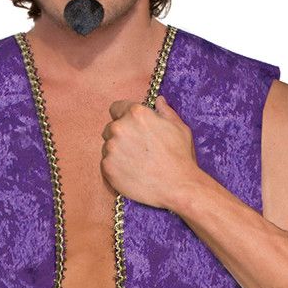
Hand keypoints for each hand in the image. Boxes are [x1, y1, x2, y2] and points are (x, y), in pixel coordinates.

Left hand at [100, 94, 199, 209]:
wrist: (178, 186)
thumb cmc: (180, 156)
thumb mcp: (179, 127)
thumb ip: (165, 111)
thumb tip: (158, 100)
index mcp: (135, 113)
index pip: (116, 108)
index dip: (124, 116)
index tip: (132, 127)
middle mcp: (119, 128)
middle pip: (110, 128)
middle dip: (121, 135)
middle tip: (138, 148)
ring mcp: (111, 148)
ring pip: (108, 146)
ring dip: (118, 152)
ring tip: (137, 162)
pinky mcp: (107, 168)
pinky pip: (106, 164)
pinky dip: (116, 167)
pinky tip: (132, 172)